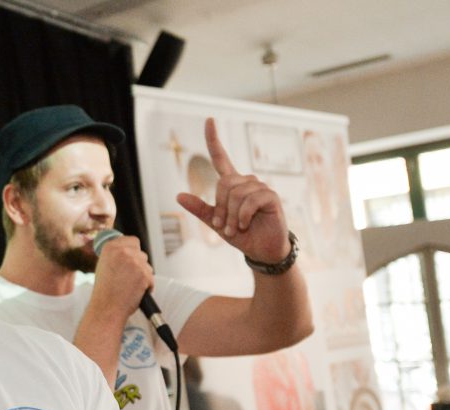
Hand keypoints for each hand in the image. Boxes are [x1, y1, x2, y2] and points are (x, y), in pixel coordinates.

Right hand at [92, 234, 153, 320]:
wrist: (106, 309)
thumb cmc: (104, 292)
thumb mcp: (104, 266)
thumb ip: (115, 255)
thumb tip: (128, 249)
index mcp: (110, 247)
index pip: (132, 240)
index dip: (133, 251)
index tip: (131, 259)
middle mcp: (122, 252)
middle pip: (141, 253)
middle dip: (139, 265)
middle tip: (129, 278)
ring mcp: (134, 262)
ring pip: (147, 266)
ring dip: (143, 275)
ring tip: (129, 287)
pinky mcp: (144, 274)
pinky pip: (151, 279)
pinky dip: (146, 287)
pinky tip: (135, 293)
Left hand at [176, 118, 290, 263]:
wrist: (262, 250)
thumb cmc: (242, 235)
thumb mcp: (216, 223)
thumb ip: (200, 209)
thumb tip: (178, 196)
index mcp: (232, 185)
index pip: (221, 158)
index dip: (214, 140)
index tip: (209, 120)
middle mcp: (246, 182)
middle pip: (224, 183)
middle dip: (219, 207)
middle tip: (222, 226)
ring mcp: (260, 188)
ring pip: (236, 193)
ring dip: (231, 216)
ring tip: (235, 229)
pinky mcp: (271, 197)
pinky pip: (249, 200)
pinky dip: (242, 215)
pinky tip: (244, 225)